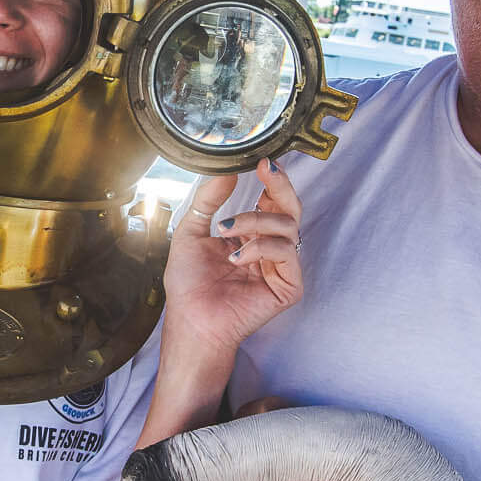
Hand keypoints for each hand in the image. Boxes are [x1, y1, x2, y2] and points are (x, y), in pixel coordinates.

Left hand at [160, 162, 303, 367]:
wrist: (189, 318)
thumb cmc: (189, 284)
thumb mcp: (191, 231)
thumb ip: (208, 200)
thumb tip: (227, 171)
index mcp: (251, 235)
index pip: (272, 202)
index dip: (272, 181)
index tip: (262, 162)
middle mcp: (269, 249)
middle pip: (290, 209)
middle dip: (279, 186)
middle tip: (265, 170)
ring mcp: (281, 268)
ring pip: (288, 226)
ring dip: (256, 221)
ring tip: (228, 232)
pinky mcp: (289, 286)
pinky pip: (286, 252)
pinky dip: (261, 248)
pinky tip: (238, 258)